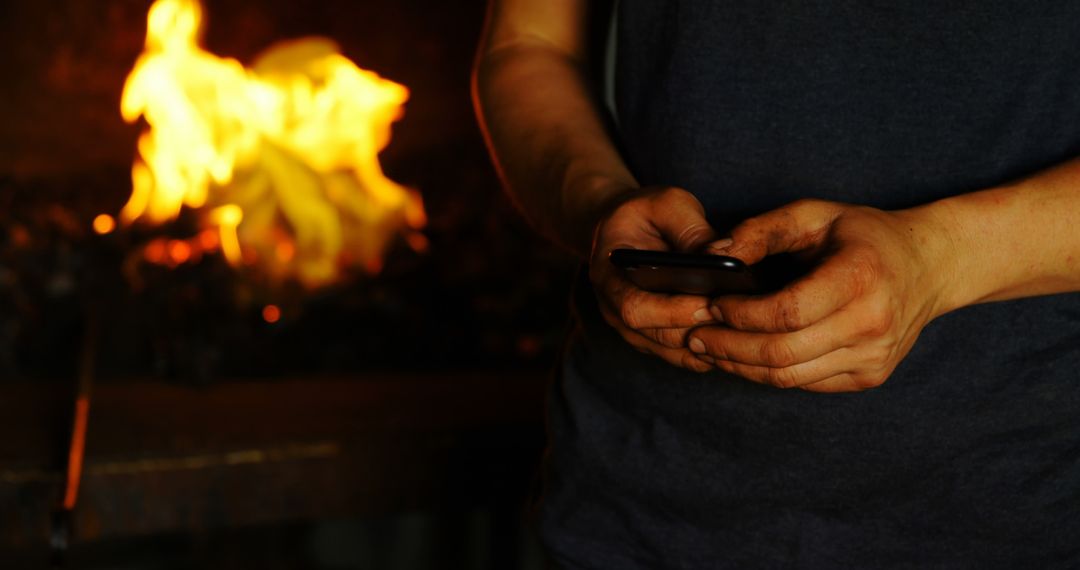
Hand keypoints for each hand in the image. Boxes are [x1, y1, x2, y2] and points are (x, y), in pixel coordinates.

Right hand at [589, 187, 724, 371]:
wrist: (624, 229)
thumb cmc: (645, 213)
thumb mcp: (665, 204)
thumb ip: (690, 227)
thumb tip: (722, 254)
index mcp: (609, 275)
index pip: (634, 308)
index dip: (672, 312)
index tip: (711, 304)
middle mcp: (614, 310)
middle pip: (658, 337)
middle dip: (701, 330)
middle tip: (741, 319)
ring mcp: (633, 330)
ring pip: (674, 353)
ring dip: (711, 345)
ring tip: (747, 330)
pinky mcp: (653, 339)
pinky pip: (683, 356)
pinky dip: (711, 350)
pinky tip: (740, 337)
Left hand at [688, 199, 955, 392]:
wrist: (928, 266)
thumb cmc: (863, 235)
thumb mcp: (814, 214)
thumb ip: (762, 231)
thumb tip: (715, 256)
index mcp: (860, 277)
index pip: (786, 312)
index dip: (740, 315)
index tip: (711, 304)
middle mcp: (872, 324)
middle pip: (782, 353)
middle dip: (728, 347)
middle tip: (695, 335)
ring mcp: (874, 357)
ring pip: (789, 377)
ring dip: (740, 366)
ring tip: (709, 347)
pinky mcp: (869, 377)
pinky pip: (806, 384)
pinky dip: (767, 373)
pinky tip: (743, 356)